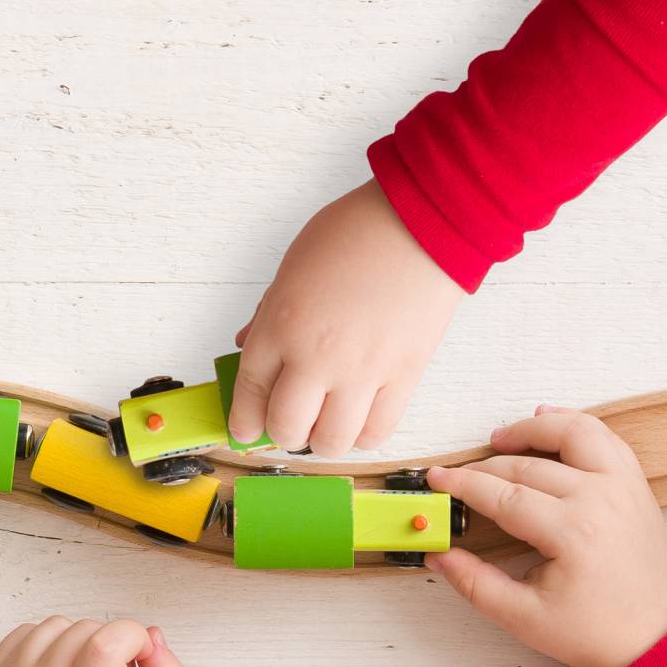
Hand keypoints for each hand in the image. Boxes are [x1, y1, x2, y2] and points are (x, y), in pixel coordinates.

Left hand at [227, 180, 463, 456]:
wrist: (422, 224)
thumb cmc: (356, 233)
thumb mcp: (293, 267)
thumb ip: (268, 314)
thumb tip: (248, 347)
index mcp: (281, 325)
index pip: (250, 392)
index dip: (243, 419)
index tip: (245, 430)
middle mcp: (317, 356)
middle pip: (287, 428)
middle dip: (283, 432)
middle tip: (290, 422)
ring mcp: (362, 372)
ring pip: (332, 442)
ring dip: (323, 441)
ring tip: (327, 424)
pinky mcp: (403, 377)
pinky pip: (377, 432)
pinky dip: (363, 436)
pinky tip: (359, 420)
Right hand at [424, 407, 666, 666]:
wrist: (645, 643)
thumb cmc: (590, 632)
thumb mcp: (521, 616)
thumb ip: (474, 583)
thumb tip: (438, 553)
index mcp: (574, 533)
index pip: (504, 495)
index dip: (464, 484)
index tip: (438, 479)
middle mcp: (603, 500)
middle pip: (529, 466)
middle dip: (486, 467)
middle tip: (458, 476)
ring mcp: (625, 488)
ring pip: (574, 433)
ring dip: (533, 430)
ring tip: (500, 438)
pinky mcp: (636, 487)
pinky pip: (605, 439)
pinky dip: (575, 424)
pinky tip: (548, 421)